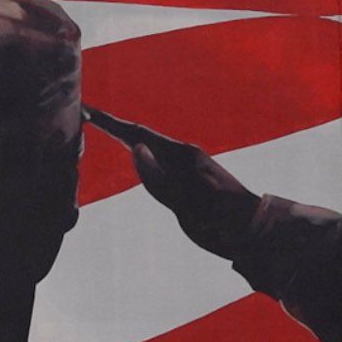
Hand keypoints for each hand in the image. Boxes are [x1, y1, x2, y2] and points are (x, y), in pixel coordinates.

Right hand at [84, 106, 259, 259]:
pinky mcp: (187, 182)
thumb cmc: (222, 219)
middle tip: (89, 116)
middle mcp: (182, 157)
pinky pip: (156, 164)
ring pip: (149, 150)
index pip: (138, 134)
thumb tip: (135, 148)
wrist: (254, 231)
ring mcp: (185, 169)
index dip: (110, 124)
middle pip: (142, 137)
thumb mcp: (186, 201)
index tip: (87, 111)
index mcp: (182, 156)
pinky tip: (136, 157)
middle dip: (115, 127)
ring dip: (126, 139)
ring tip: (105, 129)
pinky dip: (139, 156)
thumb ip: (159, 177)